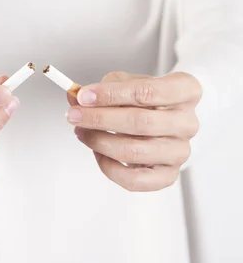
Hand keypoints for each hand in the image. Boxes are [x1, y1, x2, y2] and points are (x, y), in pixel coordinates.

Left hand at [66, 71, 201, 191]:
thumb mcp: (128, 82)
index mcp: (186, 90)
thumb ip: (103, 88)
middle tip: (74, 115)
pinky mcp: (168, 175)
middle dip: (99, 118)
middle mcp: (188, 122)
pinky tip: (98, 152)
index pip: (147, 91)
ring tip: (82, 132)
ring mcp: (180, 151)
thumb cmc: (148, 99)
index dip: (111, 94)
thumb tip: (75, 95)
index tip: (83, 96)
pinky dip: (109, 167)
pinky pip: (134, 180)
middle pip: (140, 122)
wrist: (166, 118)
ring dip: (99, 141)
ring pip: (134, 151)